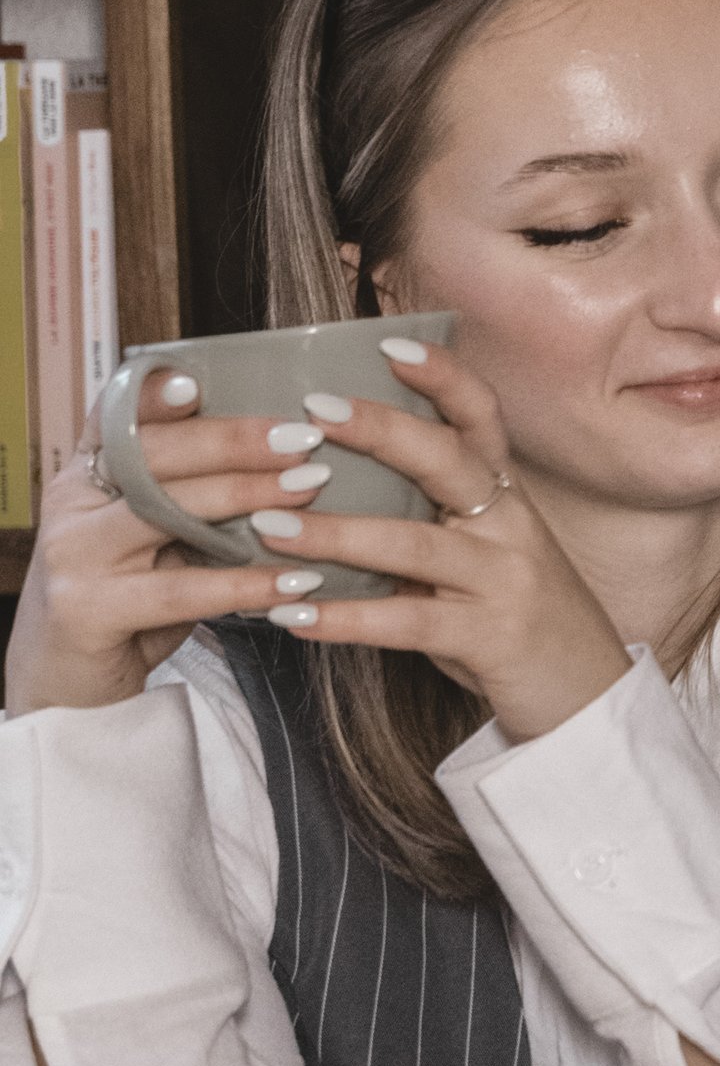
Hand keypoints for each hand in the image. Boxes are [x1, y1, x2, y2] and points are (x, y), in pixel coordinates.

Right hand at [5, 370, 304, 710]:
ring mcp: (73, 556)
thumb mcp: (148, 538)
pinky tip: (293, 579)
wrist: (64, 684)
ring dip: (245, 497)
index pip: (116, 416)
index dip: (155, 394)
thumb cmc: (124, 600)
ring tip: (309, 488)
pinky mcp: (88, 610)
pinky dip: (244, 583)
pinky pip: (180, 589)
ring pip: (166, 511)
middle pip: (153, 456)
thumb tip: (283, 456)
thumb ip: (186, 496)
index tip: (202, 381)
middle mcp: (70, 504)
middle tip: (302, 438)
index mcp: (83, 475)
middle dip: (233, 443)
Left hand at [242, 338, 630, 739]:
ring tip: (268, 527)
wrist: (589, 698)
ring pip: (415, 544)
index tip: (389, 344)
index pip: (481, 417)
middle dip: (380, 431)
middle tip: (312, 410)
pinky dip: (345, 617)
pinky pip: (407, 623)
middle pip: (448, 460)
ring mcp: (504, 580)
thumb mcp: (484, 556)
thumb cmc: (517, 618)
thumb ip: (429, 520)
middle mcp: (511, 526)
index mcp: (507, 496)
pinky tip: (292, 613)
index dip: (442, 376)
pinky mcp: (490, 638)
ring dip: (336, 533)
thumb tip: (331, 486)